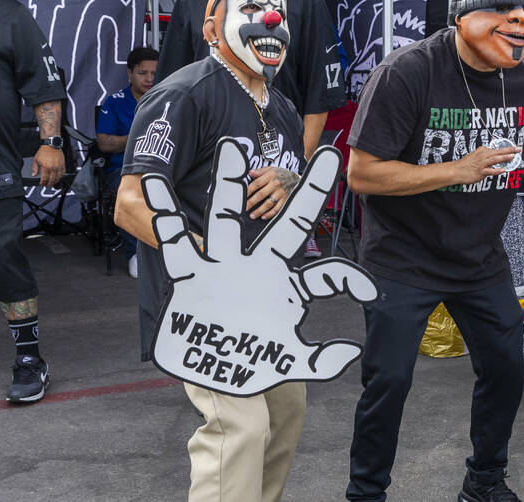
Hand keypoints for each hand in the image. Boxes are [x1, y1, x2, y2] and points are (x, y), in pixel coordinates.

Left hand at [32, 145, 64, 187]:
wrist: (51, 145)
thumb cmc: (43, 151)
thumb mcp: (36, 160)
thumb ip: (34, 168)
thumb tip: (34, 174)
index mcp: (45, 167)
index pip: (44, 179)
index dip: (43, 183)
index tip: (41, 184)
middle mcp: (52, 168)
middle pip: (52, 180)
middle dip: (49, 184)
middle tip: (47, 186)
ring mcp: (58, 166)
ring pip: (58, 177)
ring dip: (55, 182)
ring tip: (53, 183)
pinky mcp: (63, 164)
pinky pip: (63, 173)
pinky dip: (61, 177)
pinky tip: (59, 178)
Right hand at [142, 138, 377, 395]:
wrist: (213, 376)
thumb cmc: (254, 360)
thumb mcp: (291, 362)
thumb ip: (321, 360)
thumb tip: (352, 351)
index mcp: (287, 285)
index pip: (326, 274)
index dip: (349, 281)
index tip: (370, 294)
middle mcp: (259, 267)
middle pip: (287, 224)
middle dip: (308, 193)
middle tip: (330, 154)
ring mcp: (226, 268)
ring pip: (227, 220)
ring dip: (229, 184)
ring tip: (230, 147)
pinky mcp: (193, 277)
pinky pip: (176, 244)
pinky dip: (165, 215)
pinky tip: (153, 185)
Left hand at [246, 167, 297, 219]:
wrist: (296, 178)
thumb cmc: (281, 174)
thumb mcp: (271, 169)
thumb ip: (260, 171)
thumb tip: (250, 173)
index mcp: (270, 176)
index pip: (256, 184)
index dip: (248, 191)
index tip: (240, 197)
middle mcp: (275, 185)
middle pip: (261, 195)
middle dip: (251, 202)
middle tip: (244, 208)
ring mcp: (280, 193)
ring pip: (268, 204)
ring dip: (259, 210)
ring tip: (252, 215)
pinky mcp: (285, 200)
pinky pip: (277, 209)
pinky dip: (270, 214)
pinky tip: (263, 217)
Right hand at [453, 145, 519, 183]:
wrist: (455, 171)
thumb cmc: (465, 164)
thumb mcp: (475, 155)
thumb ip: (484, 154)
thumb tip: (492, 154)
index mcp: (482, 151)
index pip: (496, 149)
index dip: (506, 149)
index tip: (514, 148)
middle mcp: (483, 155)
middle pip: (498, 152)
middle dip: (509, 150)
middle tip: (518, 149)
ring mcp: (481, 164)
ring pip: (495, 159)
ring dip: (504, 158)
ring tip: (513, 157)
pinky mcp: (480, 172)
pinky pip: (490, 171)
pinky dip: (496, 170)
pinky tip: (503, 170)